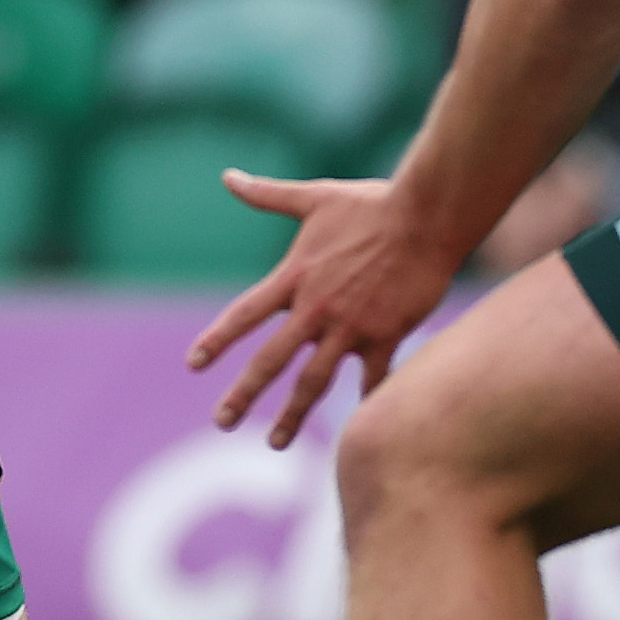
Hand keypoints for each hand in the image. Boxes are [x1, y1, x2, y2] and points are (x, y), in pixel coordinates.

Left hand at [188, 173, 468, 448]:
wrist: (426, 216)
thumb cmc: (371, 203)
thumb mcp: (313, 196)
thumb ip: (267, 194)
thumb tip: (227, 177)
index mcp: (294, 277)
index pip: (244, 314)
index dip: (217, 340)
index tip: (193, 364)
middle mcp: (315, 308)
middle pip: (270, 361)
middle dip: (243, 395)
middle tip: (222, 422)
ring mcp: (349, 327)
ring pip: (313, 382)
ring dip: (292, 415)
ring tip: (275, 442)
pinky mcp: (384, 336)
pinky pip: (371, 380)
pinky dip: (364, 404)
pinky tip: (357, 431)